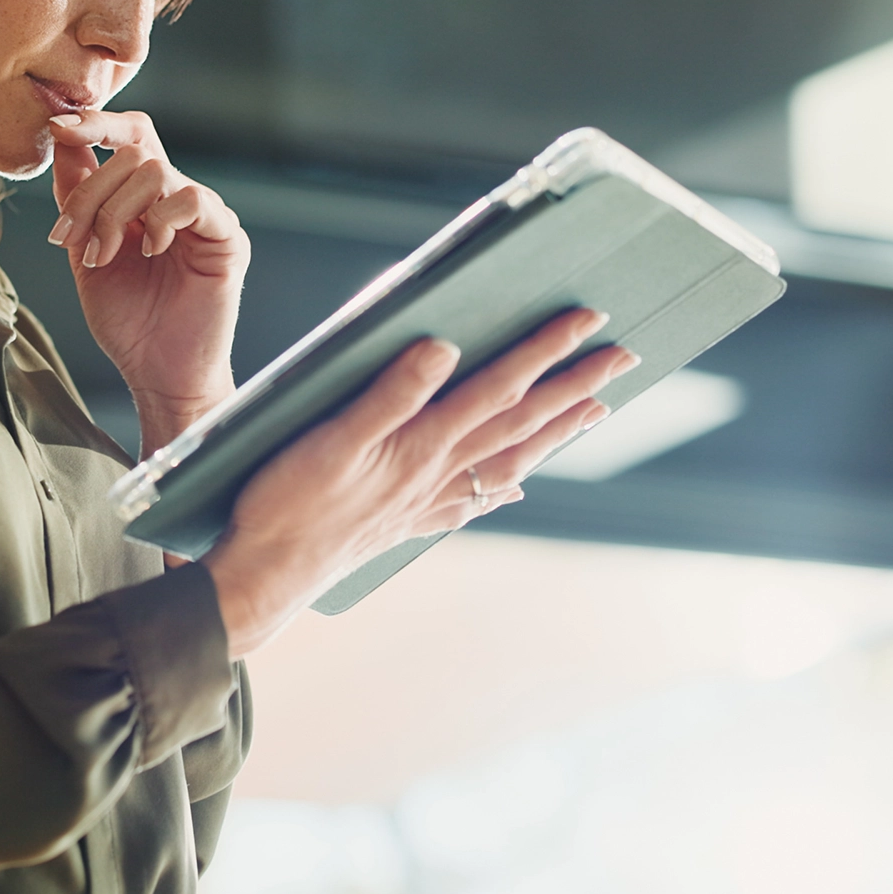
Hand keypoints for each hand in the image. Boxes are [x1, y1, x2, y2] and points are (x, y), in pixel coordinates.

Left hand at [45, 110, 248, 451]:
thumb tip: (58, 137)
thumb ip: (75, 196)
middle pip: (134, 151)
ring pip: (157, 171)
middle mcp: (177, 198)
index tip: (55, 126)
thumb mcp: (84, 250)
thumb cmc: (127, 320)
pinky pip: (194, 200)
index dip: (95, 123)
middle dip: (90, 191)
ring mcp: (204, 215)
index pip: (128, 137)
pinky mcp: (226, 238)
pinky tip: (147, 253)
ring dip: (115, 212)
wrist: (156, 373)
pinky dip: (159, 221)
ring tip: (102, 256)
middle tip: (70, 237)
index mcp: (145, 198)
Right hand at [201, 308, 637, 656]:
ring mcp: (427, 501)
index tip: (587, 320)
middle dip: (575, 386)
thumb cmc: (289, 503)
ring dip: (555, 432)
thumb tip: (445, 348)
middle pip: (521, 423)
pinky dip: (503, 489)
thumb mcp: (332, 438)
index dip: (544, 351)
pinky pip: (473, 501)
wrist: (267, 573)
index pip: (498, 387)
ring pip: (509, 460)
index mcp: (422, 445)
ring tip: (594, 410)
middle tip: (624, 358)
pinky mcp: (408, 521)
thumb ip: (390, 393)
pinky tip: (516, 490)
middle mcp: (437, 473)